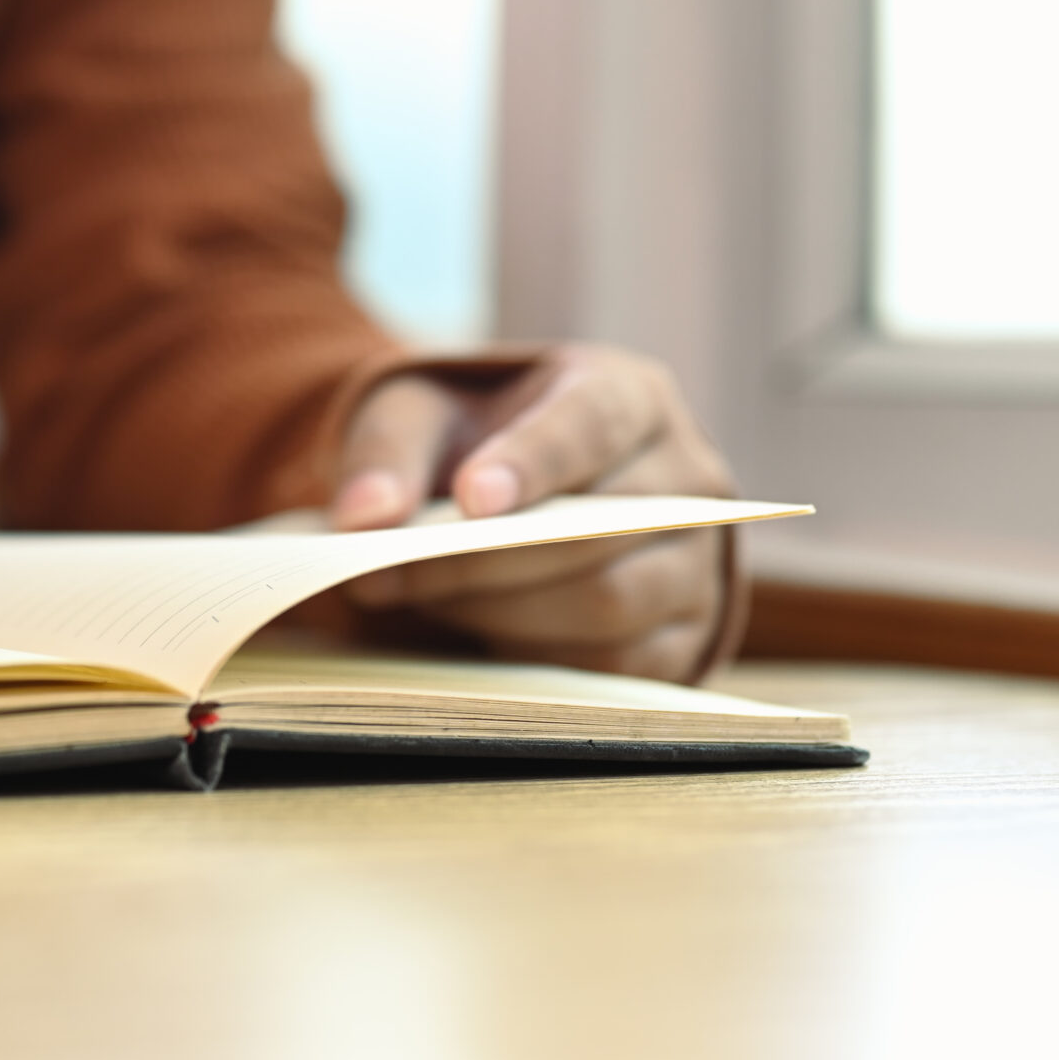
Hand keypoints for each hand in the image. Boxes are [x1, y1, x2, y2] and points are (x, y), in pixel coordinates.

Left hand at [327, 344, 736, 681]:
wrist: (514, 496)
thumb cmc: (472, 443)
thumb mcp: (419, 416)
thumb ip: (385, 452)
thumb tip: (363, 517)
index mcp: (629, 395)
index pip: (593, 424)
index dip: (534, 463)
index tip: (470, 500)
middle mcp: (685, 474)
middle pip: (599, 529)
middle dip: (485, 560)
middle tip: (390, 573)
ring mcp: (696, 559)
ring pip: (612, 604)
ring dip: (504, 613)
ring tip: (427, 600)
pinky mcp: (687, 632)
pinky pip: (619, 664)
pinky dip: (539, 658)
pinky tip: (480, 635)